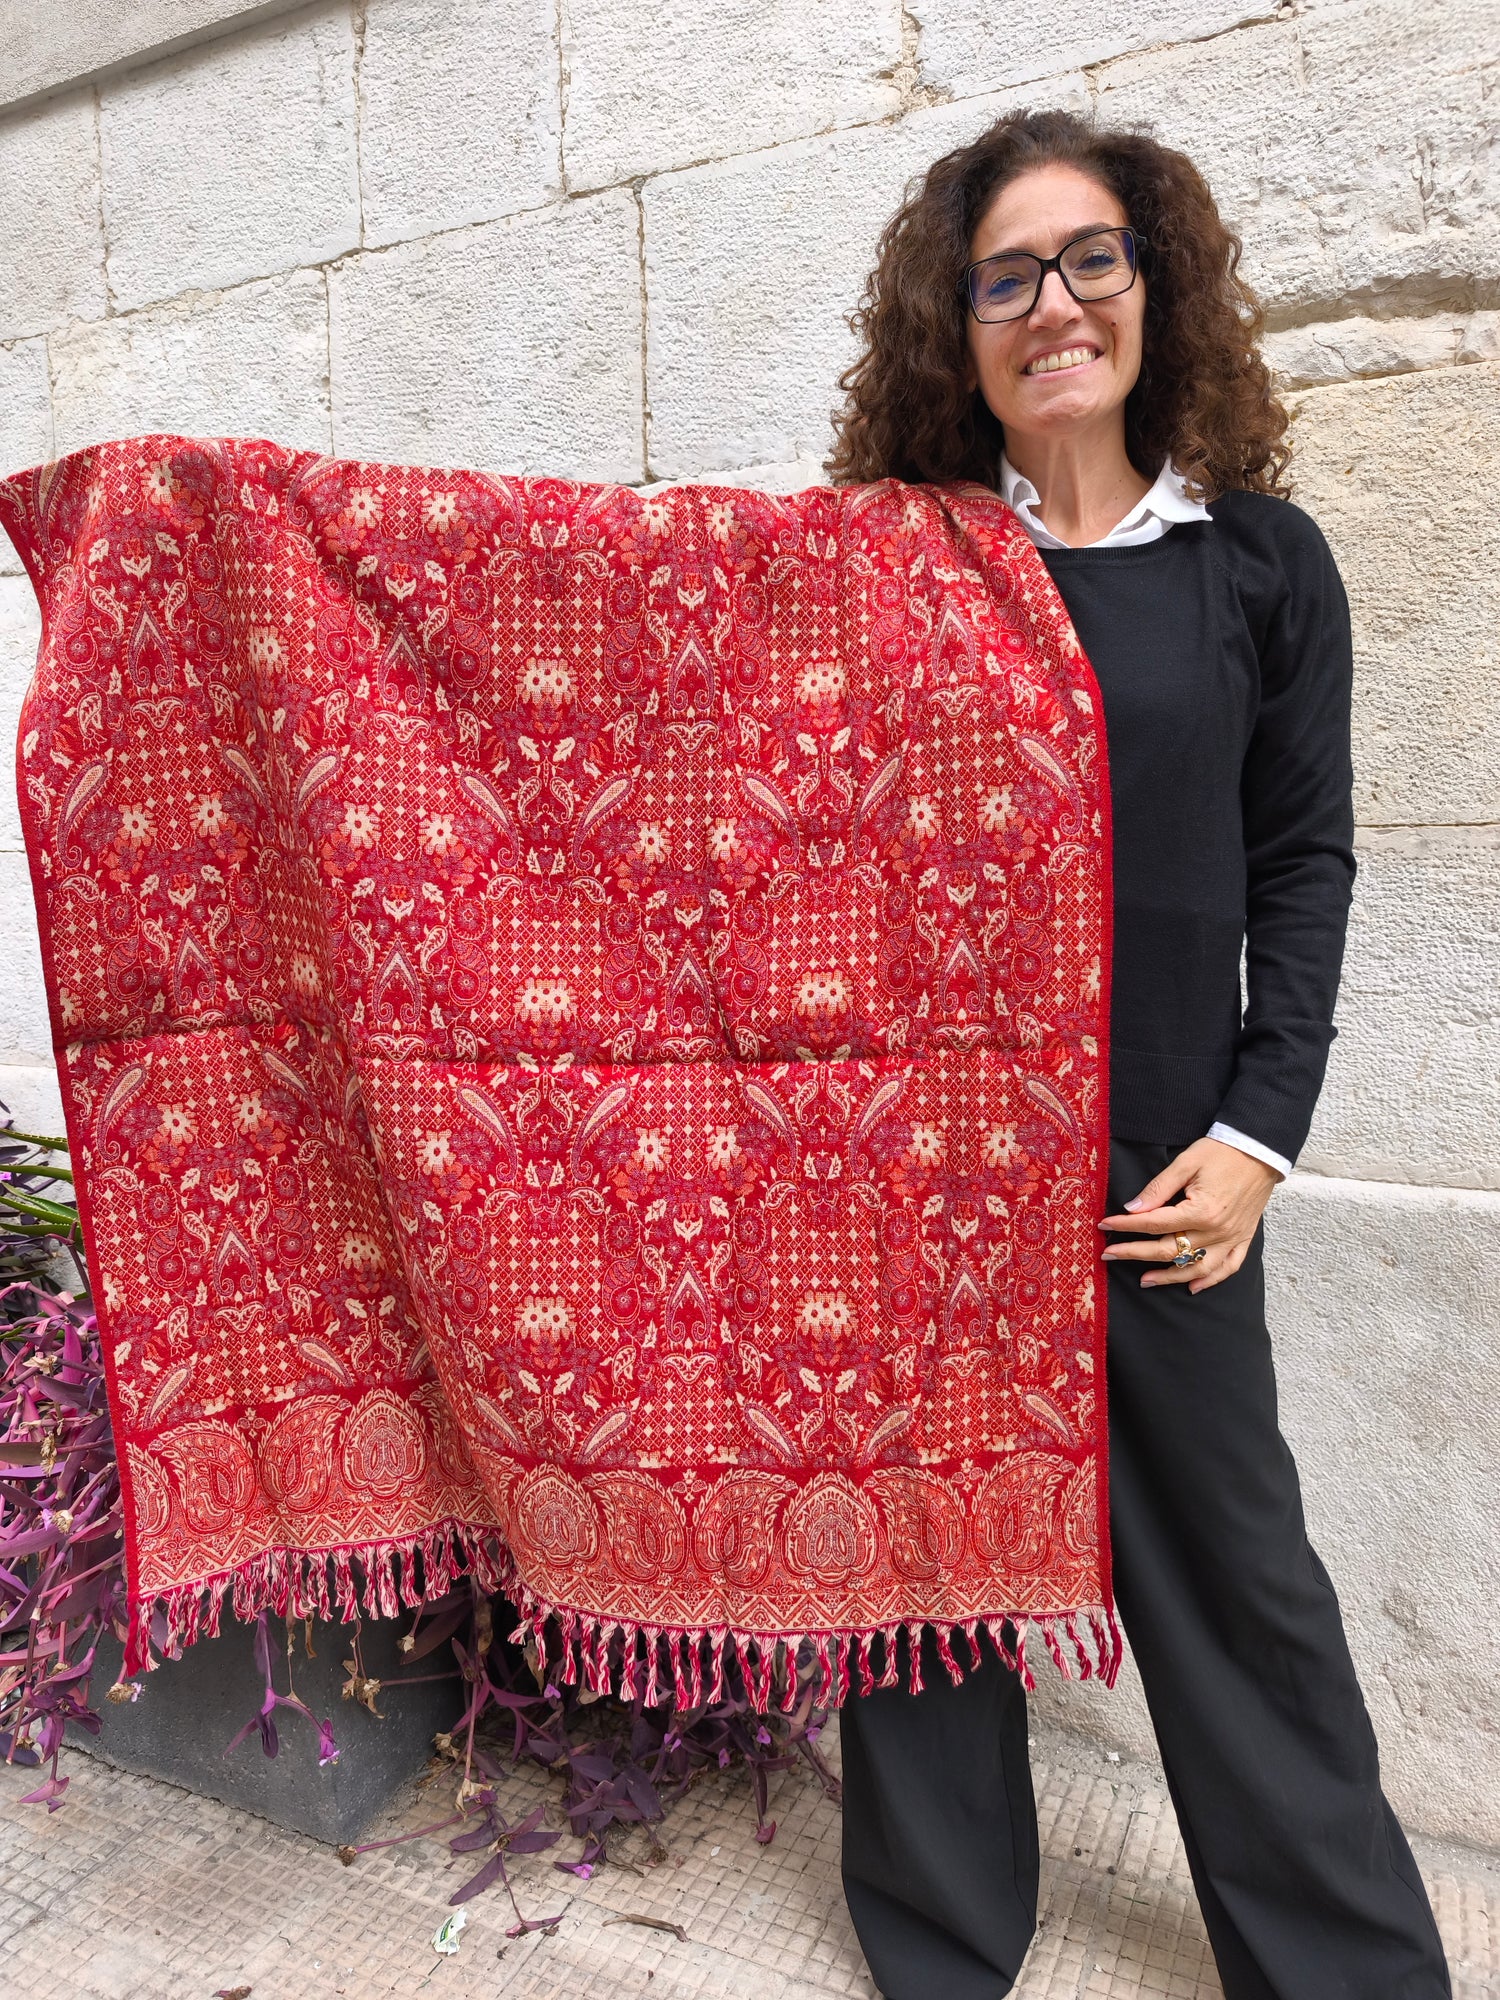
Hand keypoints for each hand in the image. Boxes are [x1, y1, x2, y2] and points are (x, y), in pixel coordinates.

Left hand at [1099, 1136, 1279, 1292]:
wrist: (1260, 1149)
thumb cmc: (1223, 1152)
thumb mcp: (1186, 1162)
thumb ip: (1159, 1188)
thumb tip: (1132, 1208)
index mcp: (1201, 1211)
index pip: (1154, 1224)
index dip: (1126, 1225)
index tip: (1105, 1225)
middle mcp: (1217, 1231)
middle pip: (1169, 1250)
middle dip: (1135, 1253)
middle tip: (1110, 1254)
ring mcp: (1232, 1238)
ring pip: (1196, 1267)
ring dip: (1168, 1277)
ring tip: (1144, 1280)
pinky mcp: (1243, 1238)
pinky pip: (1228, 1267)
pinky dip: (1210, 1280)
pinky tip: (1191, 1286)